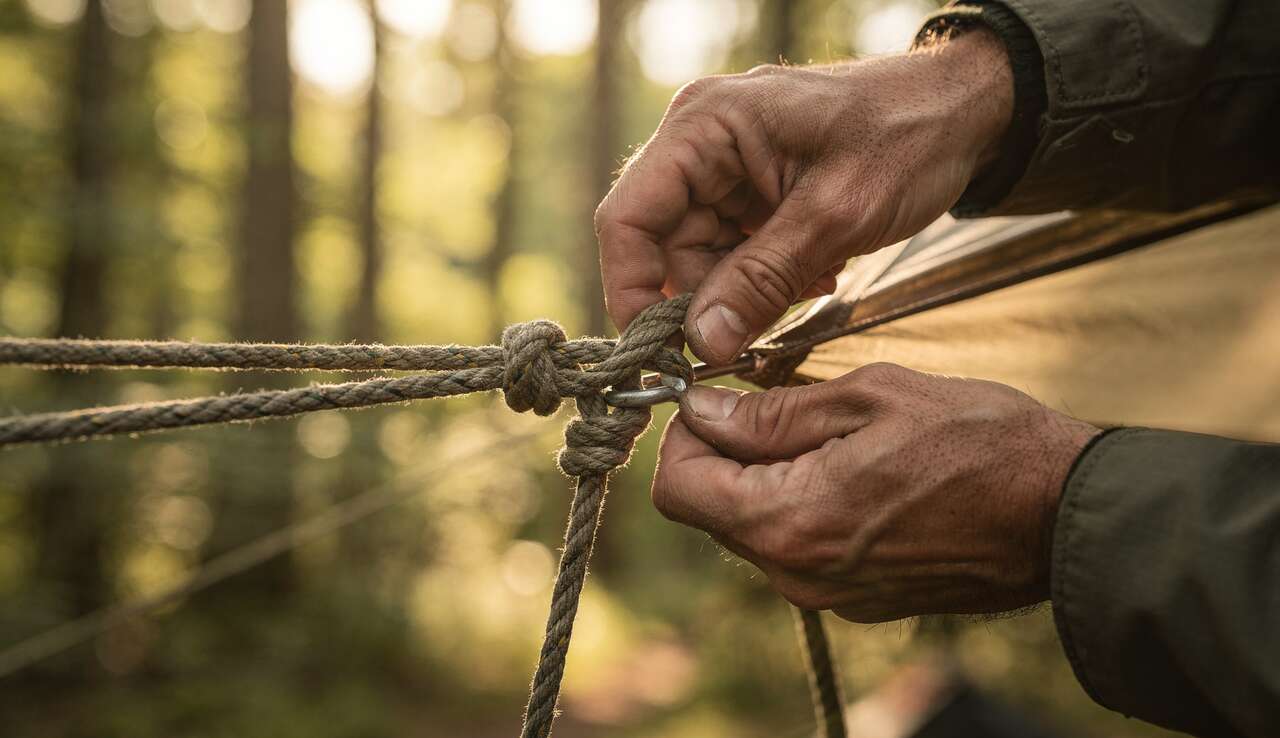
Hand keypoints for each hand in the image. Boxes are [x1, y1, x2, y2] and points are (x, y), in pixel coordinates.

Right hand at [596, 30, 1013, 363]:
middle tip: (744, 342)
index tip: (660, 351)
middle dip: (700, 300)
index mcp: (704, 126)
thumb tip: (701, 345)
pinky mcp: (750, 190)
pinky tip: (816, 272)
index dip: (632, 289)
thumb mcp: (835, 216)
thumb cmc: (907, 137)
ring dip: (741, 292)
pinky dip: (764, 278)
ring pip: (697, 256)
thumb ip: (761, 281)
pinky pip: (732, 252)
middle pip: (661, 244)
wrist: (966, 111)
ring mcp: (724, 167)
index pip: (627, 217)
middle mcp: (701, 142)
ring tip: (807, 285)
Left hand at [651, 363, 1099, 621]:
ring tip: (823, 432)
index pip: (676, 488)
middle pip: (709, 510)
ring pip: (751, 528)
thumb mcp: (868, 397)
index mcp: (789, 521)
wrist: (1064, 514)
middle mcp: (795, 573)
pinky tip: (850, 469)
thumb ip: (772, 413)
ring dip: (762, 478)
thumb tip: (700, 411)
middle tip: (770, 403)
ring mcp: (826, 594)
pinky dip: (799, 504)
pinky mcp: (854, 599)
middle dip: (722, 453)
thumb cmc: (977, 441)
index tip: (715, 397)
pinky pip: (795, 548)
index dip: (682, 435)